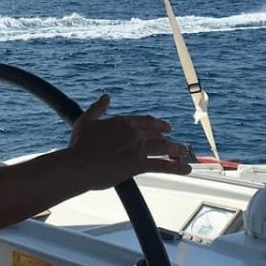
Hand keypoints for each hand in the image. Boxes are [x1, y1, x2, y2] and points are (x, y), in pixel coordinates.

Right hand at [66, 94, 191, 189]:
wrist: (78, 165)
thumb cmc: (79, 145)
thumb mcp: (86, 121)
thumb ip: (97, 108)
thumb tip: (105, 97)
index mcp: (123, 122)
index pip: (146, 121)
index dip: (157, 124)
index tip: (164, 126)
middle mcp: (134, 133)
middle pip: (157, 134)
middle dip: (167, 137)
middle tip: (174, 138)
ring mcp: (138, 149)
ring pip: (164, 148)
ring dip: (177, 149)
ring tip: (185, 151)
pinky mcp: (138, 165)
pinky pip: (163, 165)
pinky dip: (177, 167)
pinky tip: (186, 169)